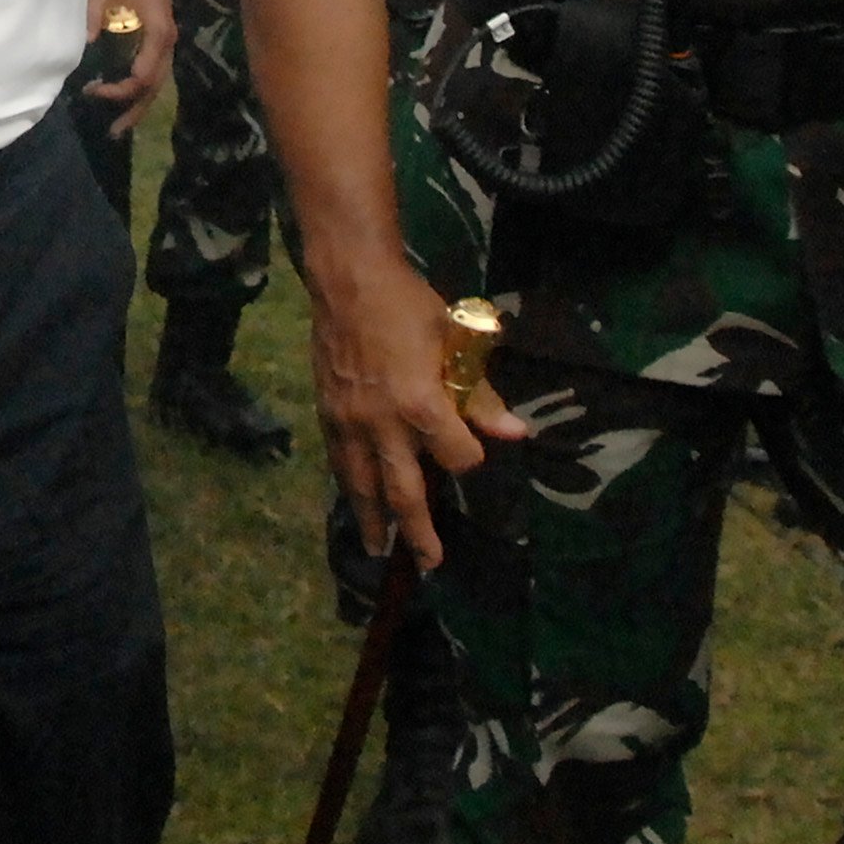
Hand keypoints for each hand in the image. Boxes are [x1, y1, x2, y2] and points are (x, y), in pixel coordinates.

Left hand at [80, 0, 175, 134]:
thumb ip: (92, 17)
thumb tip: (84, 46)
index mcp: (156, 31)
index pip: (142, 75)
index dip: (120, 90)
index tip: (94, 90)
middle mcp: (166, 39)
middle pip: (154, 86)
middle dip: (134, 110)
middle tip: (114, 132)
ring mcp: (164, 37)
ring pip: (157, 81)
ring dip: (138, 102)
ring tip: (119, 123)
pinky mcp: (158, 34)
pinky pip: (153, 68)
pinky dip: (141, 86)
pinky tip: (125, 95)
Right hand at [303, 247, 520, 569]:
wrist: (348, 280)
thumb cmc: (409, 306)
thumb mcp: (456, 343)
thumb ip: (481, 395)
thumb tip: (516, 434)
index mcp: (420, 405)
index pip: (455, 456)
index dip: (468, 459)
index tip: (472, 456)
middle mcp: (382, 424)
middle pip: (403, 491)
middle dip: (418, 530)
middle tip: (430, 563)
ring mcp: (350, 422)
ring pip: (362, 485)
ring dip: (373, 520)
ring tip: (379, 549)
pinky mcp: (327, 414)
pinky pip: (338, 462)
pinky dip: (348, 486)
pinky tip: (355, 499)